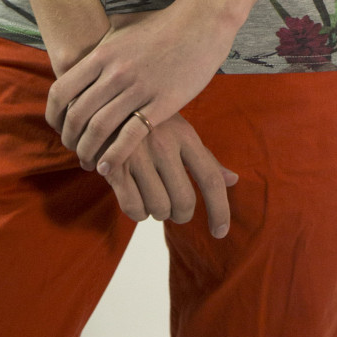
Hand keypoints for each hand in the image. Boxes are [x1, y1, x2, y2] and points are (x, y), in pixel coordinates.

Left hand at [44, 0, 234, 173]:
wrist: (200, 24)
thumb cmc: (162, 25)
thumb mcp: (123, 27)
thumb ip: (102, 42)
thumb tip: (84, 46)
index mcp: (101, 54)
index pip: (61, 91)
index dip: (54, 116)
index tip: (58, 128)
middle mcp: (114, 73)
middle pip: (77, 115)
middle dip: (70, 139)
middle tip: (73, 149)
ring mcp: (137, 89)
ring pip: (99, 129)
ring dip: (88, 151)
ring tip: (88, 162)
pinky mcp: (161, 104)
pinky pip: (129, 136)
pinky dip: (114, 156)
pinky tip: (107, 167)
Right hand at [102, 112, 239, 234]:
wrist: (101, 103)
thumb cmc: (149, 122)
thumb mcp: (179, 130)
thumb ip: (205, 158)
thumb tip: (234, 180)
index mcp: (184, 135)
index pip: (210, 179)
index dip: (220, 210)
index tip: (220, 232)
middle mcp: (163, 144)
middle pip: (184, 201)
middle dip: (181, 214)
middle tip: (174, 208)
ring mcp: (137, 155)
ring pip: (159, 209)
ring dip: (157, 212)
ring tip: (150, 194)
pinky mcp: (113, 167)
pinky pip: (134, 209)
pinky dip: (138, 212)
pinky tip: (134, 196)